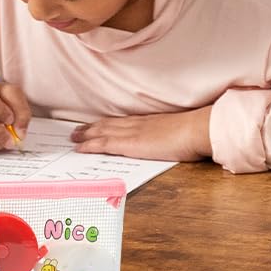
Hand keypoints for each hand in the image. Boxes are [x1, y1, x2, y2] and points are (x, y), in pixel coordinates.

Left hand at [70, 106, 213, 161]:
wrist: (196, 129)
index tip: (96, 125)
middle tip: (76, 132)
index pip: (122, 122)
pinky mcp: (130, 144)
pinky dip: (91, 145)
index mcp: (149, 122)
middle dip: (91, 128)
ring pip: (102, 132)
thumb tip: (170, 140)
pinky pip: (105, 144)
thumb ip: (169, 135)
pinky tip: (80, 148)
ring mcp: (132, 133)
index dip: (106, 124)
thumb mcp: (178, 132)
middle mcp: (137, 124)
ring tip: (74, 138)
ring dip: (86, 135)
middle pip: (108, 125)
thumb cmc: (193, 132)